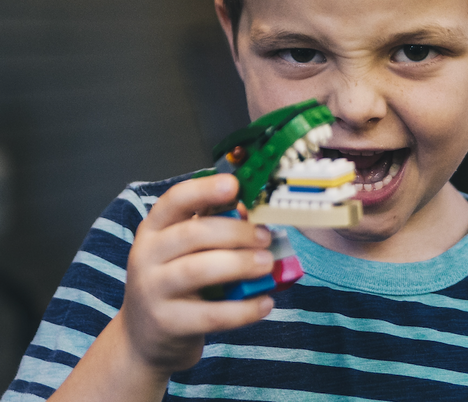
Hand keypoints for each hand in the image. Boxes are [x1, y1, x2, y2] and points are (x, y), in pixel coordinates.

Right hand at [118, 174, 274, 374]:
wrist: (145, 337)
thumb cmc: (175, 281)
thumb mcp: (185, 250)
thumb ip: (213, 227)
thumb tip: (249, 210)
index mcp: (154, 229)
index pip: (174, 200)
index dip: (204, 190)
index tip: (234, 185)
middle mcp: (147, 255)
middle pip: (192, 234)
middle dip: (235, 232)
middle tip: (265, 237)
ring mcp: (153, 291)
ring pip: (198, 270)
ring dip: (239, 264)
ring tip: (267, 264)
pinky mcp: (167, 323)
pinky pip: (211, 314)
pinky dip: (243, 309)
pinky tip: (265, 302)